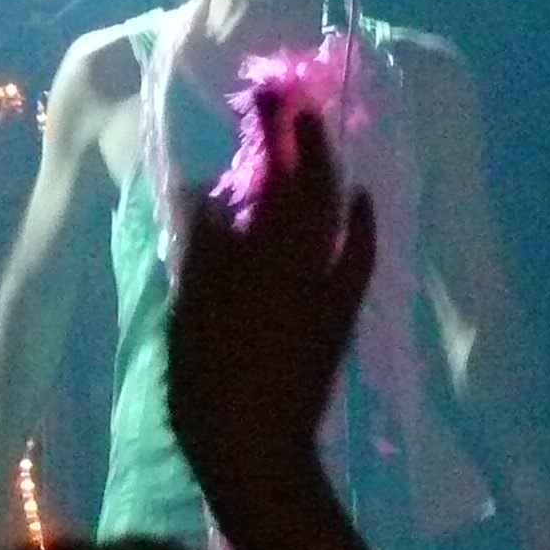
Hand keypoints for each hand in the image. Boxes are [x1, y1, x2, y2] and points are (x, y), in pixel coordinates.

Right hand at [168, 93, 375, 509]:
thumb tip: (204, 191)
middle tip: (288, 102)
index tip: (263, 96)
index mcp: (260, 257)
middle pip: (307, 187)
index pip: (270, 178)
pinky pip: (358, 257)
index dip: (270, 134)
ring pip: (334, 214)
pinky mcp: (339, 315)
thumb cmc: (208, 387)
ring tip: (314, 137)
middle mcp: (302, 263)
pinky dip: (359, 224)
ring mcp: (327, 289)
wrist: (257, 452)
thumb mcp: (190, 314)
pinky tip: (358, 200)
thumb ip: (202, 248)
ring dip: (326, 171)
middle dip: (301, 140)